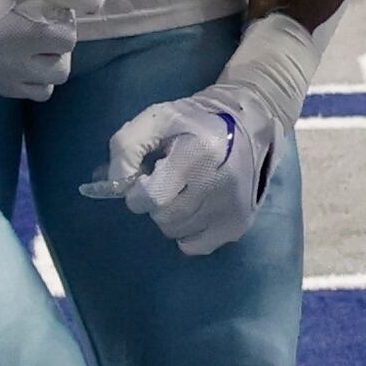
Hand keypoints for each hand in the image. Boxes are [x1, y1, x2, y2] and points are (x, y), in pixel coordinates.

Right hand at [0, 0, 102, 100]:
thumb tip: (98, 0)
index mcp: (18, 37)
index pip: (67, 39)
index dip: (64, 17)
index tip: (48, 2)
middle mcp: (7, 67)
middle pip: (60, 68)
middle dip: (58, 44)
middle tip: (41, 20)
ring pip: (43, 87)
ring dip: (44, 65)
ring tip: (29, 39)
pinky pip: (18, 92)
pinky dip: (25, 77)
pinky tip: (12, 51)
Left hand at [84, 13, 321, 256]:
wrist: (250, 121)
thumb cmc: (196, 121)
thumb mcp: (155, 119)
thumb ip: (126, 147)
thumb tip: (115, 184)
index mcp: (197, 155)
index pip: (150, 198)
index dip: (138, 191)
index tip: (147, 177)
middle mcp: (218, 186)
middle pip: (162, 217)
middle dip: (156, 201)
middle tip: (168, 181)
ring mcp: (231, 209)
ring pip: (176, 232)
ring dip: (171, 216)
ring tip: (184, 191)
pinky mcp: (239, 224)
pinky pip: (195, 246)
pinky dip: (188, 232)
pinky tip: (196, 208)